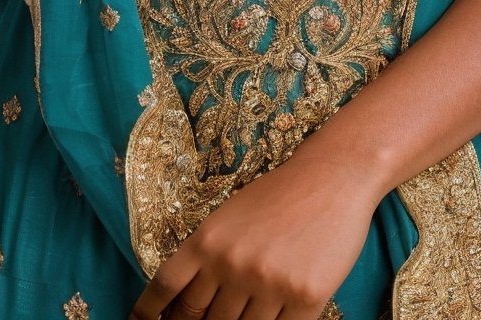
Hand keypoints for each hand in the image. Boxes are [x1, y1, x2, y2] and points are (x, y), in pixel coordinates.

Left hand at [130, 133, 378, 319]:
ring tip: (240, 317)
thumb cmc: (280, 194)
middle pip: (198, 318)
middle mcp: (232, 264)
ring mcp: (268, 283)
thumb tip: (187, 299)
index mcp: (208, 239)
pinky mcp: (305, 298)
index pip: (166, 287)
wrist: (332, 176)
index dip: (149, 312)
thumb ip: (209, 254)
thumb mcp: (231, 216)